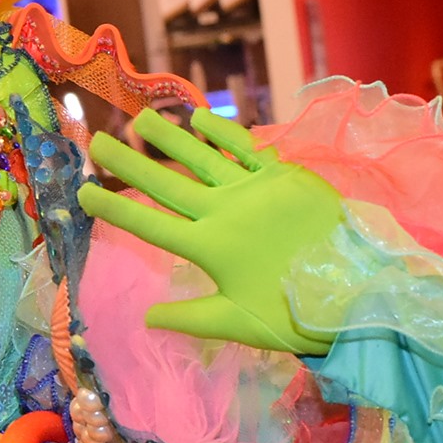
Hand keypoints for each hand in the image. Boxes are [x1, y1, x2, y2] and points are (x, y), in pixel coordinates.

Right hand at [76, 108, 343, 355]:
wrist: (358, 293)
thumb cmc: (295, 315)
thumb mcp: (238, 324)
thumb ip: (190, 318)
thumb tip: (147, 317)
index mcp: (209, 248)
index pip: (150, 225)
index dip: (114, 207)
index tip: (84, 191)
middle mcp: (224, 212)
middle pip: (166, 183)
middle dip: (129, 162)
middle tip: (100, 141)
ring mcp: (255, 189)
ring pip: (202, 157)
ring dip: (170, 137)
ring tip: (142, 118)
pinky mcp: (285, 177)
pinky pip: (248, 148)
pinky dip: (224, 132)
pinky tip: (202, 118)